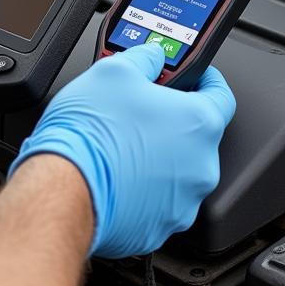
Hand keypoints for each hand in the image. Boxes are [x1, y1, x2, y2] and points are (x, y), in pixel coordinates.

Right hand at [10, 43, 235, 257]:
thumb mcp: (114, 70)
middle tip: (140, 115)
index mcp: (199, 124)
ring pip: (177, 173)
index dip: (207, 81)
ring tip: (122, 148)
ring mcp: (182, 203)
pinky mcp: (158, 229)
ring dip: (158, 160)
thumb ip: (145, 58)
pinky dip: (142, 191)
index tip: (197, 79)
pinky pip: (157, 204)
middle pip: (196, 137)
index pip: (222, 95)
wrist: (61, 188)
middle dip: (171, 124)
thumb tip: (152, 56)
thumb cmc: (89, 135)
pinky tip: (117, 177)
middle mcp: (201, 167)